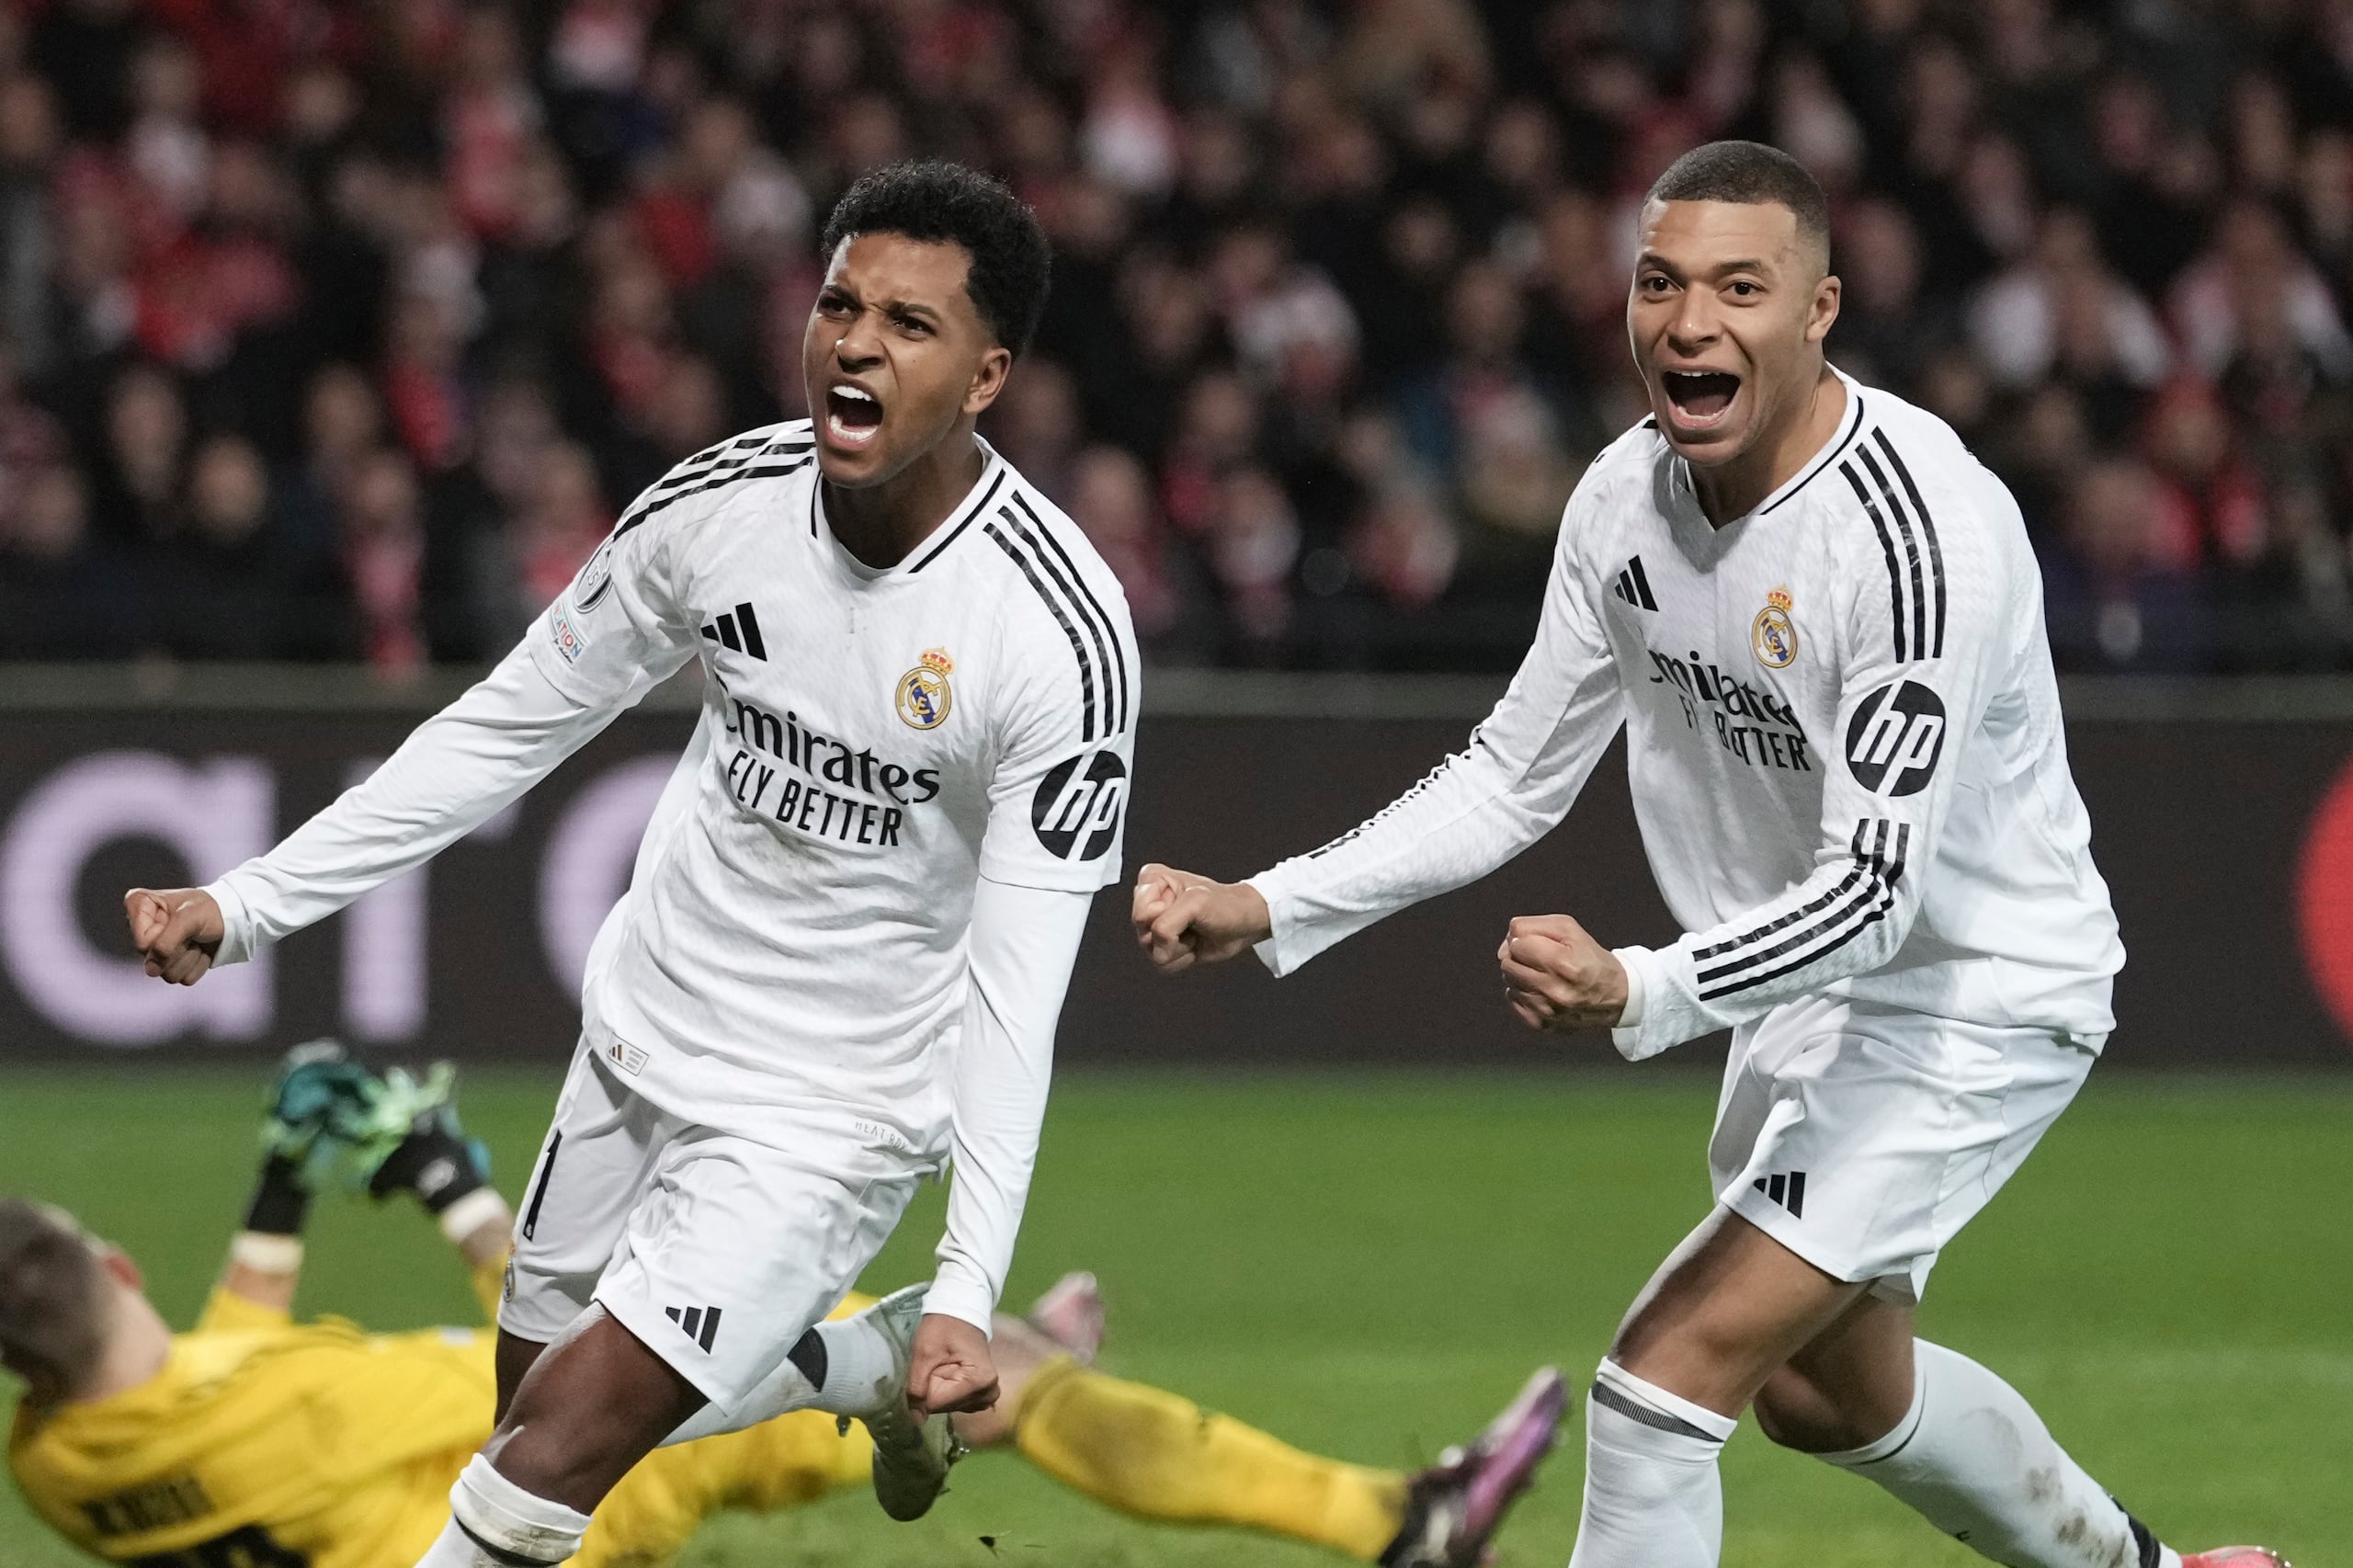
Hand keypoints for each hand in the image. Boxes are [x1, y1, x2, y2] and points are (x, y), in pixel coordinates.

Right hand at [125, 887, 224, 985]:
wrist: (230, 918)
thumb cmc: (208, 909)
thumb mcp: (188, 917)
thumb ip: (166, 941)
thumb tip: (150, 970)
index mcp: (139, 905)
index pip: (143, 943)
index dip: (165, 937)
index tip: (179, 920)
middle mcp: (141, 929)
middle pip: (153, 961)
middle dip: (179, 949)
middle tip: (192, 932)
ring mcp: (154, 950)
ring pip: (167, 974)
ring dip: (190, 957)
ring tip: (196, 939)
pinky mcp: (171, 965)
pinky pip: (183, 978)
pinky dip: (198, 965)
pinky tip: (201, 948)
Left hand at [908, 1312, 997, 1415]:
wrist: (960, 1313)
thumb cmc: (943, 1328)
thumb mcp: (924, 1354)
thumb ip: (917, 1388)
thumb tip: (917, 1420)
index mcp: (979, 1381)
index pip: (937, 1403)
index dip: (926, 1387)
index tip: (932, 1365)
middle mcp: (989, 1392)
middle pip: (945, 1407)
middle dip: (935, 1389)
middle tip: (940, 1363)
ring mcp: (989, 1395)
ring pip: (950, 1407)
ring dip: (941, 1390)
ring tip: (947, 1365)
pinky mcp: (985, 1396)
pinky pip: (958, 1404)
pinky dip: (949, 1393)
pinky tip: (952, 1374)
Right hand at [1132, 863, 1271, 973]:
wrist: (1243, 923)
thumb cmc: (1224, 905)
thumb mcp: (1194, 903)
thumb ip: (1165, 924)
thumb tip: (1157, 949)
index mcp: (1151, 881)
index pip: (1141, 913)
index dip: (1164, 915)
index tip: (1184, 905)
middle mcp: (1148, 903)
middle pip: (1143, 934)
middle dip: (1172, 935)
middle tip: (1191, 921)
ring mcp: (1154, 927)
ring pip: (1151, 952)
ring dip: (1179, 948)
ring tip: (1193, 932)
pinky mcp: (1164, 947)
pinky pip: (1161, 964)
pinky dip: (1182, 959)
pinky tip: (1193, 945)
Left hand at [1497, 914, 1628, 1032]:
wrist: (1616, 995)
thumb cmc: (1591, 958)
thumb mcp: (1569, 929)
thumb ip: (1533, 926)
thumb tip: (1508, 941)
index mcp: (1562, 963)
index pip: (1517, 945)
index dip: (1525, 940)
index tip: (1538, 944)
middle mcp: (1553, 990)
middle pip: (1508, 964)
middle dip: (1519, 956)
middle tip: (1538, 957)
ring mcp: (1546, 1011)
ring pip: (1509, 982)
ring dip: (1520, 974)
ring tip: (1542, 972)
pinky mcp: (1542, 1024)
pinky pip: (1513, 1000)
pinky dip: (1522, 992)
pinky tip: (1540, 988)